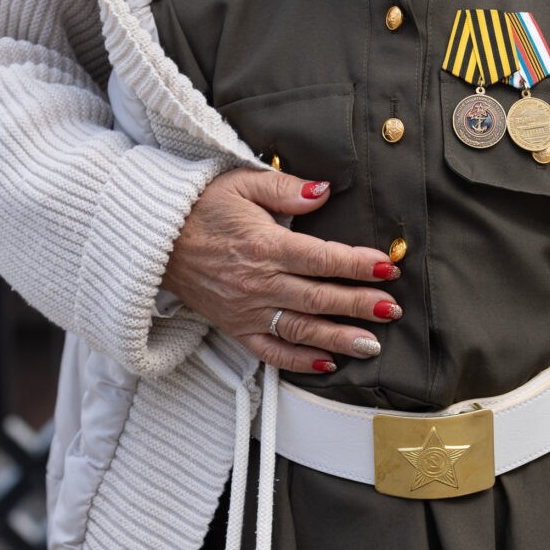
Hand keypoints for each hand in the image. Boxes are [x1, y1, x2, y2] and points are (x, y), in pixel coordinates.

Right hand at [162, 165, 402, 371]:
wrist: (156, 241)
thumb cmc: (202, 208)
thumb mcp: (242, 184)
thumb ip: (286, 189)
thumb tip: (324, 191)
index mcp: (265, 246)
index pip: (322, 259)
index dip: (357, 264)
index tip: (387, 267)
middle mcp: (258, 283)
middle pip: (319, 297)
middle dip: (359, 305)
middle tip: (392, 309)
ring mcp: (246, 310)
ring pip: (301, 329)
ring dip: (339, 338)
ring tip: (373, 345)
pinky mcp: (235, 328)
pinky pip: (270, 351)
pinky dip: (298, 361)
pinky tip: (327, 364)